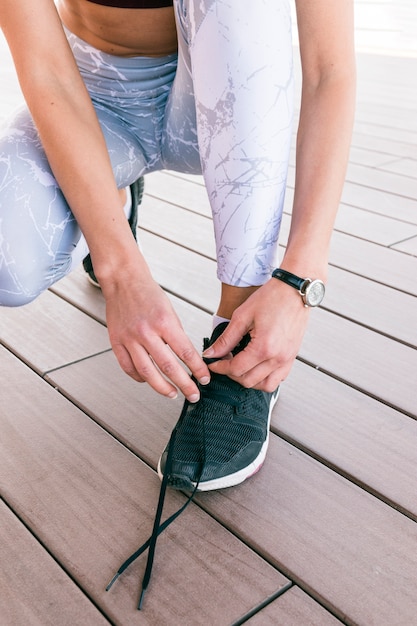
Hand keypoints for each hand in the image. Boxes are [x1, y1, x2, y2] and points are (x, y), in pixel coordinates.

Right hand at [103, 275, 209, 400]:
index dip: (197, 369)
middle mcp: (146, 332)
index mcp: (164, 322)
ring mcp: (129, 339)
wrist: (123, 280)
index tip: (205, 379)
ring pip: (147, 373)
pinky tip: (149, 381)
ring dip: (162, 388)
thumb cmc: (149, 294)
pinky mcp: (116, 342)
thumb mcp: (170, 311)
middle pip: (168, 367)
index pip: (185, 352)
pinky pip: (129, 368)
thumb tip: (188, 359)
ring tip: (173, 394)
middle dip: (184, 384)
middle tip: (194, 395)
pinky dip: (140, 378)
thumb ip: (176, 335)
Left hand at [203, 279, 309, 390]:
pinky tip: (256, 367)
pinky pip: (278, 379)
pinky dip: (265, 379)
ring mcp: (287, 359)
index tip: (213, 363)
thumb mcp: (242, 316)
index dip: (220, 368)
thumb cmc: (272, 297)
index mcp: (264, 347)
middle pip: (248, 381)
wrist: (296, 290)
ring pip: (265, 386)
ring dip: (249, 380)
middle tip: (224, 362)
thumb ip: (226, 339)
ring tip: (240, 367)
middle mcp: (278, 358)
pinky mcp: (292, 357)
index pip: (236, 369)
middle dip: (232, 374)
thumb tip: (211, 353)